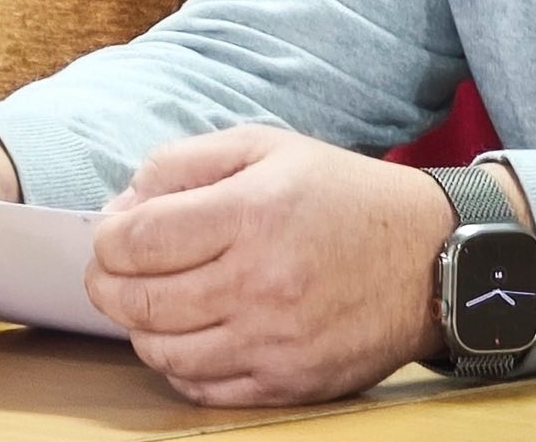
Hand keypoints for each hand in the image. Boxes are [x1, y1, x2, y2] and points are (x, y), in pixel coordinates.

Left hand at [86, 125, 470, 406]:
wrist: (428, 259)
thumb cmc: (341, 196)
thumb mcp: (268, 147)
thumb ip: (186, 163)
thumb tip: (123, 205)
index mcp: (253, 212)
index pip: (137, 239)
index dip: (107, 237)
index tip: (112, 233)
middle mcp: (260, 281)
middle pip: (139, 300)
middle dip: (107, 283)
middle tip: (112, 271)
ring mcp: (273, 340)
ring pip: (162, 351)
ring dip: (140, 327)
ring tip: (152, 302)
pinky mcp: (287, 382)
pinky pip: (200, 388)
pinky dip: (178, 365)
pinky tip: (189, 334)